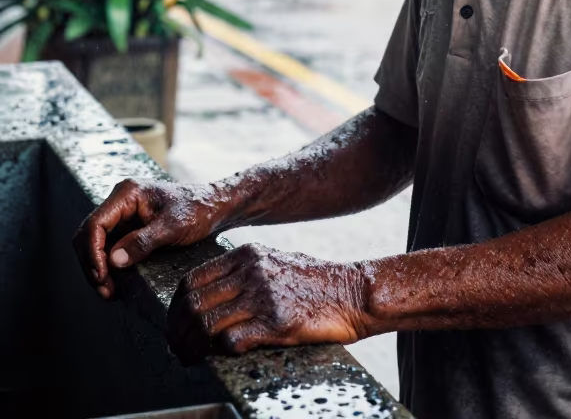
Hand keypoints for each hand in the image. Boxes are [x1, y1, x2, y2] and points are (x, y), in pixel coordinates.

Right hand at [74, 178, 223, 298]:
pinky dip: (107, 267)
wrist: (214, 206)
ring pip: (94, 244)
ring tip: (109, 292)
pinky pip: (107, 248)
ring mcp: (122, 215)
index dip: (92, 253)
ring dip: (97, 269)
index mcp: (127, 193)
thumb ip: (143, 242)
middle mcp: (120, 202)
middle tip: (105, 290)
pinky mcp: (127, 227)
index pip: (95, 224)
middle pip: (88, 235)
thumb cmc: (198, 210)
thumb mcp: (173, 227)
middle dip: (92, 264)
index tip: (102, 277)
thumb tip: (113, 261)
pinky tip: (116, 284)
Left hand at [166, 243, 369, 363]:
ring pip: (204, 324)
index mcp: (247, 254)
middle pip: (192, 303)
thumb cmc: (314, 283)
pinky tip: (220, 358)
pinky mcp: (276, 322)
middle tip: (176, 349)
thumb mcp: (275, 263)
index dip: (175, 307)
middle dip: (176, 332)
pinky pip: (230, 340)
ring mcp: (263, 296)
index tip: (175, 325)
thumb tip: (208, 298)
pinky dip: (218, 353)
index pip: (192, 280)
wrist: (352, 293)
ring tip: (190, 360)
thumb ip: (244, 274)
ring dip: (190, 348)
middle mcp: (251, 271)